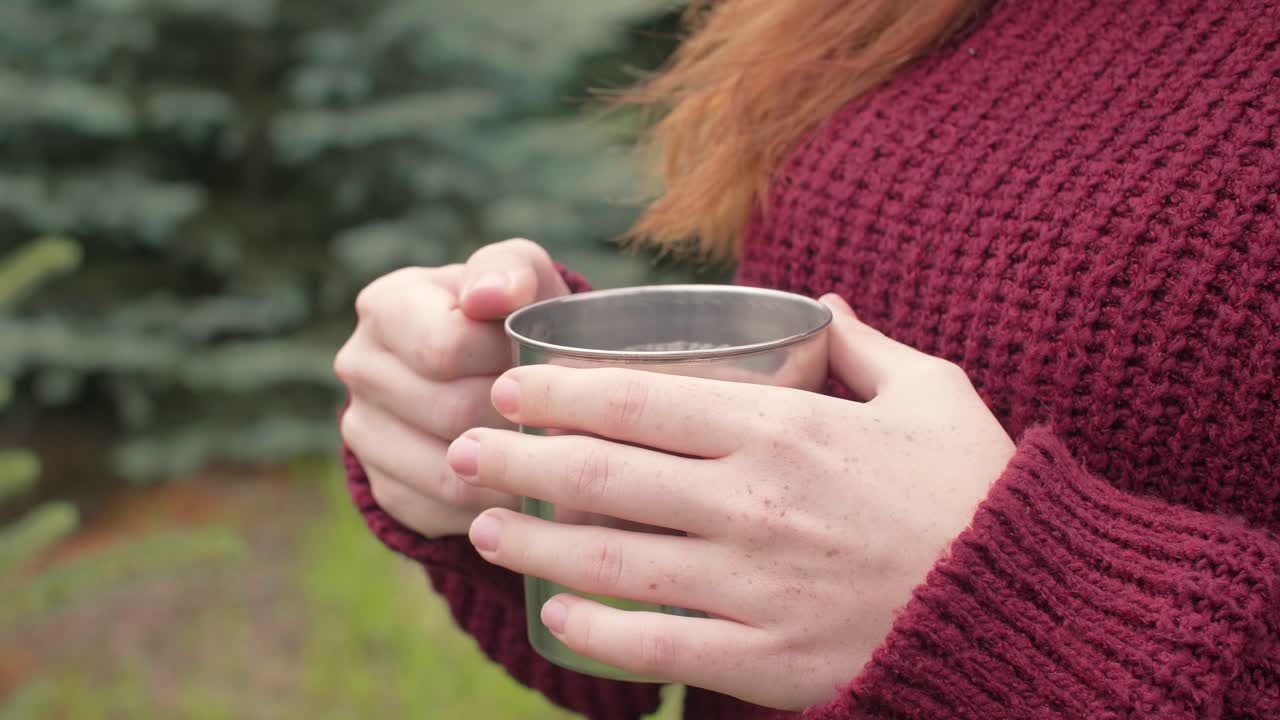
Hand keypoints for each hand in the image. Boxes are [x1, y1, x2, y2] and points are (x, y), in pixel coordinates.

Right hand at [335, 239, 568, 538]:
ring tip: (554, 457)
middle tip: (560, 420)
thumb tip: (490, 293)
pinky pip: (443, 513)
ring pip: (449, 472)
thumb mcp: (522, 279)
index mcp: (387, 306)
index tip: (542, 364)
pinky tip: (524, 485)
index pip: (446, 347)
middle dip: (516, 419)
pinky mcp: (382, 487)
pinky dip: (492, 507)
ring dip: (512, 470)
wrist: (494, 375)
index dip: (507, 361)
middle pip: (450, 412)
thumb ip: (509, 271)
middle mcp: (360, 367)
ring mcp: (362, 432)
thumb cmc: (514, 318)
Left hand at [447, 295, 1014, 708]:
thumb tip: (822, 302)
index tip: (510, 387)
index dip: (557, 391)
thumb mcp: (932, 392)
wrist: (1025, 607)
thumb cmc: (976, 492)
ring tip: (481, 529)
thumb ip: (864, 344)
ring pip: (610, 561)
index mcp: (784, 428)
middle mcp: (752, 502)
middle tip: (463, 452)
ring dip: (532, 543)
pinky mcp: (764, 657)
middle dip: (515, 460)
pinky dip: (594, 632)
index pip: (636, 398)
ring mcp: (753, 584)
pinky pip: (656, 645)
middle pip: (601, 474)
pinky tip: (554, 616)